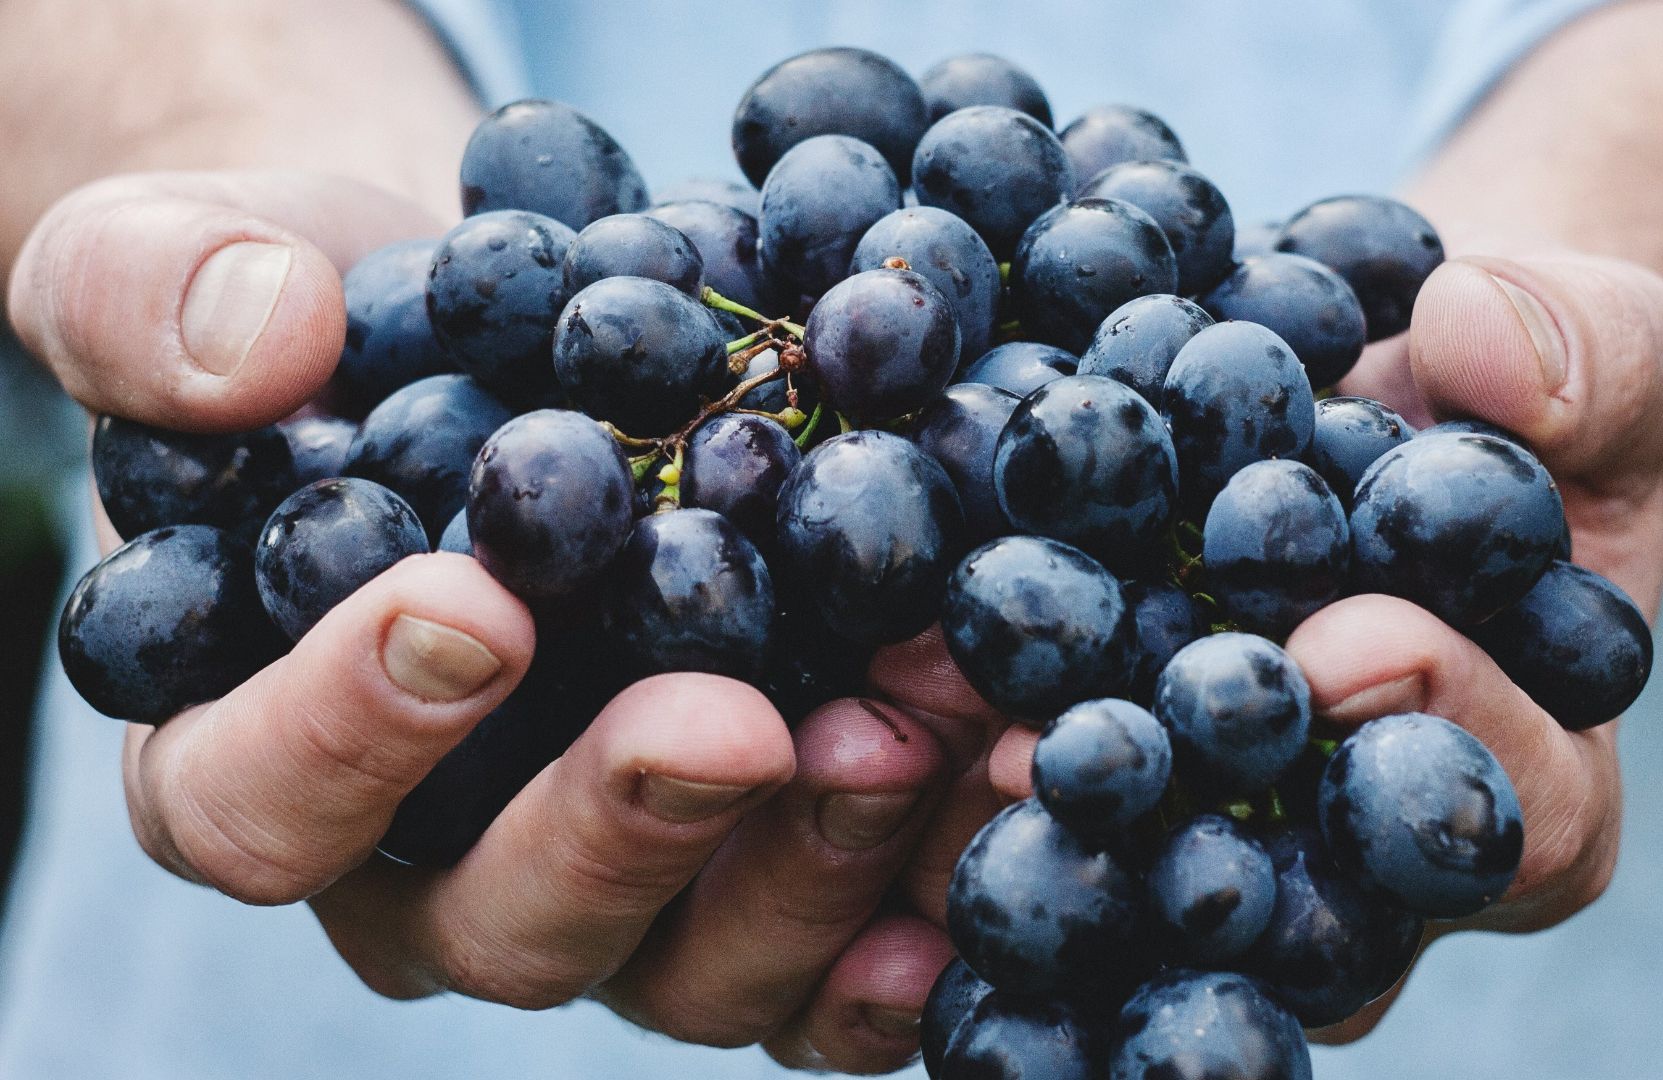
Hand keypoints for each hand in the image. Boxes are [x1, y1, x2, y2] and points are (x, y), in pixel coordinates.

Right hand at [7, 169, 966, 1074]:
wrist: (521, 342)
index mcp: (260, 756)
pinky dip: (924, 903)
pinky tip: (1002, 809)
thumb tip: (256, 347)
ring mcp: (620, 893)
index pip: (258, 804)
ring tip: (924, 727)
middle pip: (506, 924)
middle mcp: (436, 867)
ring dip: (818, 860)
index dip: (347, 734)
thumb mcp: (195, 261)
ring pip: (697, 962)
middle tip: (738, 721)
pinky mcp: (761, 880)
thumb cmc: (343, 323)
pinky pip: (837, 958)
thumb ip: (158, 295)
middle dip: (629, 825)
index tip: (472, 607)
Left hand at [978, 247, 1662, 1038]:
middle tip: (1065, 751)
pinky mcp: (1118, 794)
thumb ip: (1591, 357)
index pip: (1520, 812)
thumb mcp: (1598, 346)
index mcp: (1539, 780)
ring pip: (1149, 888)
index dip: (1445, 733)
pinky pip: (1049, 817)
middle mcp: (1374, 859)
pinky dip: (957, 773)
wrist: (1394, 401)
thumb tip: (1489, 351)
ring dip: (1035, 822)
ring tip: (929, 735)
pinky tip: (868, 712)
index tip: (1344, 645)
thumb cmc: (1520, 393)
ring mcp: (1237, 840)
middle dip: (1189, 819)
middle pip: (1304, 898)